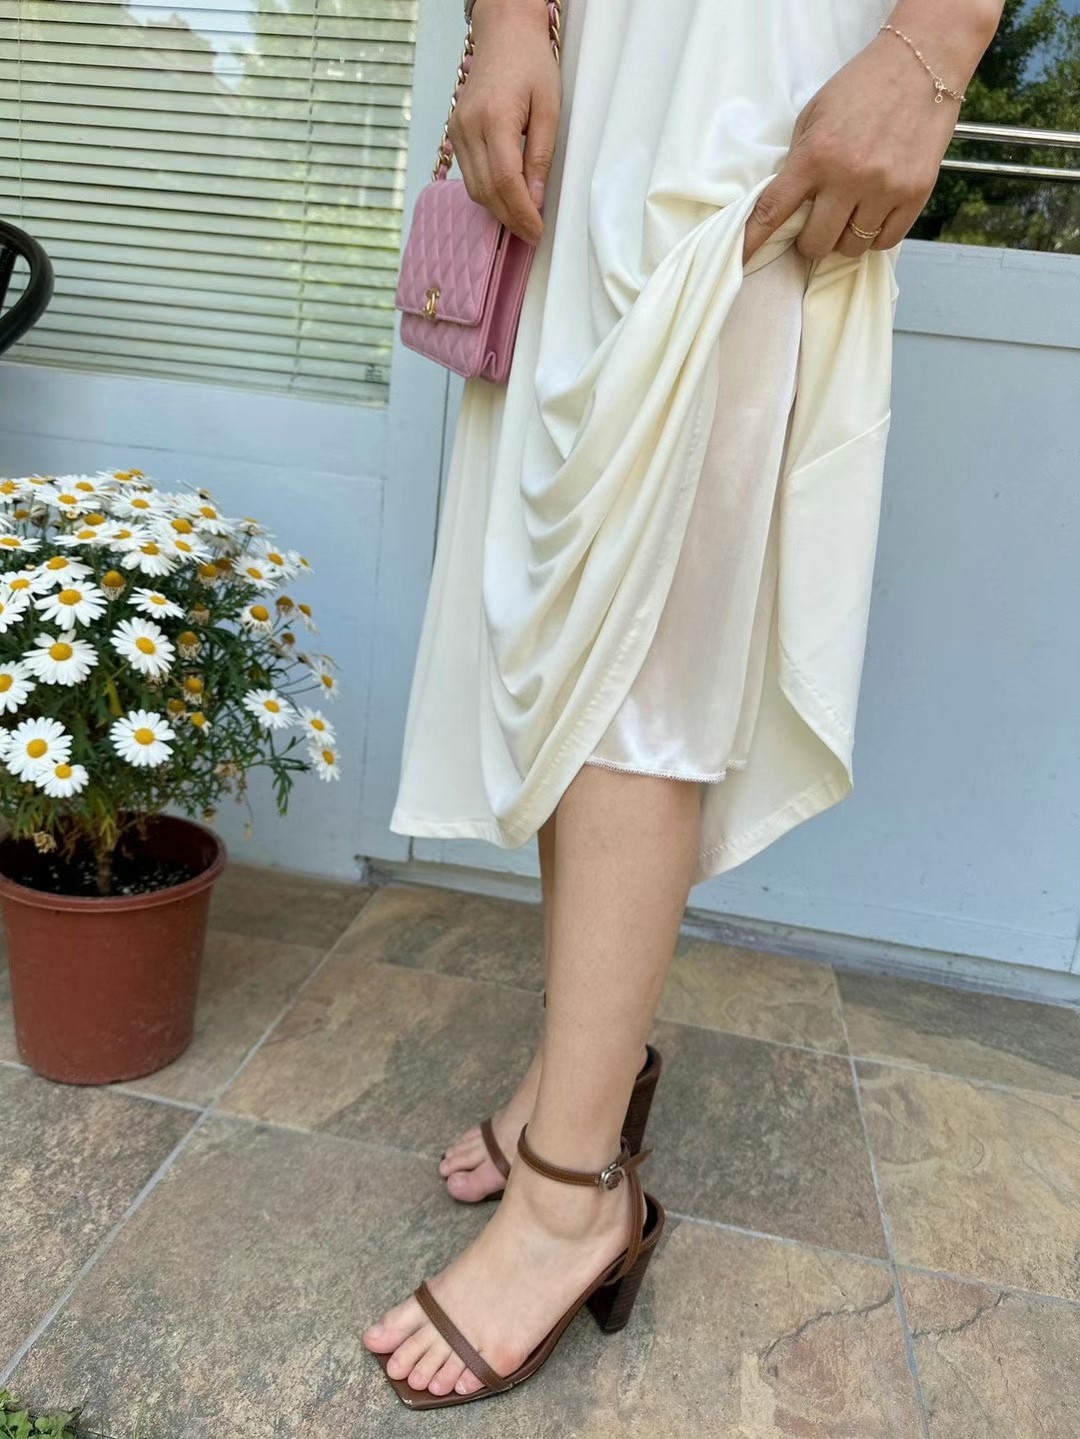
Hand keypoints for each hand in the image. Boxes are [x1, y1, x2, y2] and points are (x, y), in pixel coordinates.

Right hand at [447, 0, 561, 245]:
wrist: (503, 33)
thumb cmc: (531, 63)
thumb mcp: (549, 108)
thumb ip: (541, 155)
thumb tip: (536, 198)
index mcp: (494, 118)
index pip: (505, 181)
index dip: (521, 212)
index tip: (536, 230)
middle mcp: (468, 127)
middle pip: (486, 190)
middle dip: (510, 217)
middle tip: (531, 233)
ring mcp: (457, 130)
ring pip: (474, 187)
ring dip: (498, 209)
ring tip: (521, 220)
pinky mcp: (454, 132)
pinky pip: (468, 174)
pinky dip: (487, 191)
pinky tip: (506, 197)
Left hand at [742, 28, 962, 265]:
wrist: (921, 63)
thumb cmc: (861, 88)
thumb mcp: (814, 116)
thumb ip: (798, 161)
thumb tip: (786, 206)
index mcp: (816, 156)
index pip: (773, 211)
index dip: (753, 241)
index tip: (740, 262)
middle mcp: (849, 177)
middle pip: (816, 244)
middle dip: (812, 240)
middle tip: (819, 221)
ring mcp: (884, 188)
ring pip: (851, 248)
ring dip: (845, 238)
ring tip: (851, 211)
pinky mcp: (915, 194)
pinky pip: (886, 242)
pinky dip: (875, 236)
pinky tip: (874, 213)